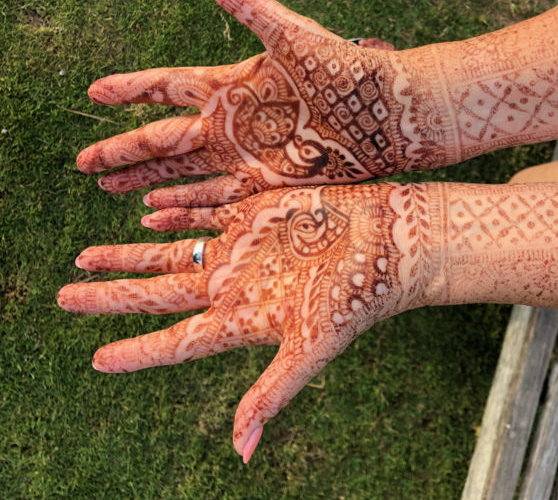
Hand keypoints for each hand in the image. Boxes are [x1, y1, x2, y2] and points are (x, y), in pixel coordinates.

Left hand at [57, 183, 407, 461]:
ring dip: (129, 253)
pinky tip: (144, 211)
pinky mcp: (254, 211)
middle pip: (158, 291)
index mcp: (243, 319)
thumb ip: (274, 391)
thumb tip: (241, 450)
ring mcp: (241, 247)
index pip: (176, 342)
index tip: (97, 360)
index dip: (137, 352)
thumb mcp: (314, 345)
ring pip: (169, 249)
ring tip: (87, 254)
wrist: (389, 240)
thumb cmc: (357, 295)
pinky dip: (172, 212)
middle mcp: (234, 284)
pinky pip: (201, 211)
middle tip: (66, 295)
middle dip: (111, 295)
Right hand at [77, 0, 412, 209]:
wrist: (385, 115)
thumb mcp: (290, 33)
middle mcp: (230, 123)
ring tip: (111, 188)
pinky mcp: (265, 185)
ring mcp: (244, 157)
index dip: (131, 90)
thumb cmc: (343, 70)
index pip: (166, 86)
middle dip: (122, 149)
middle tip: (85, 163)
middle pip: (162, 138)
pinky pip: (213, 200)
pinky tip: (154, 212)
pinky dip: (182, 206)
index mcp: (231, 84)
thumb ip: (245, 3)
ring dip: (145, 180)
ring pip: (181, 172)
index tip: (96, 92)